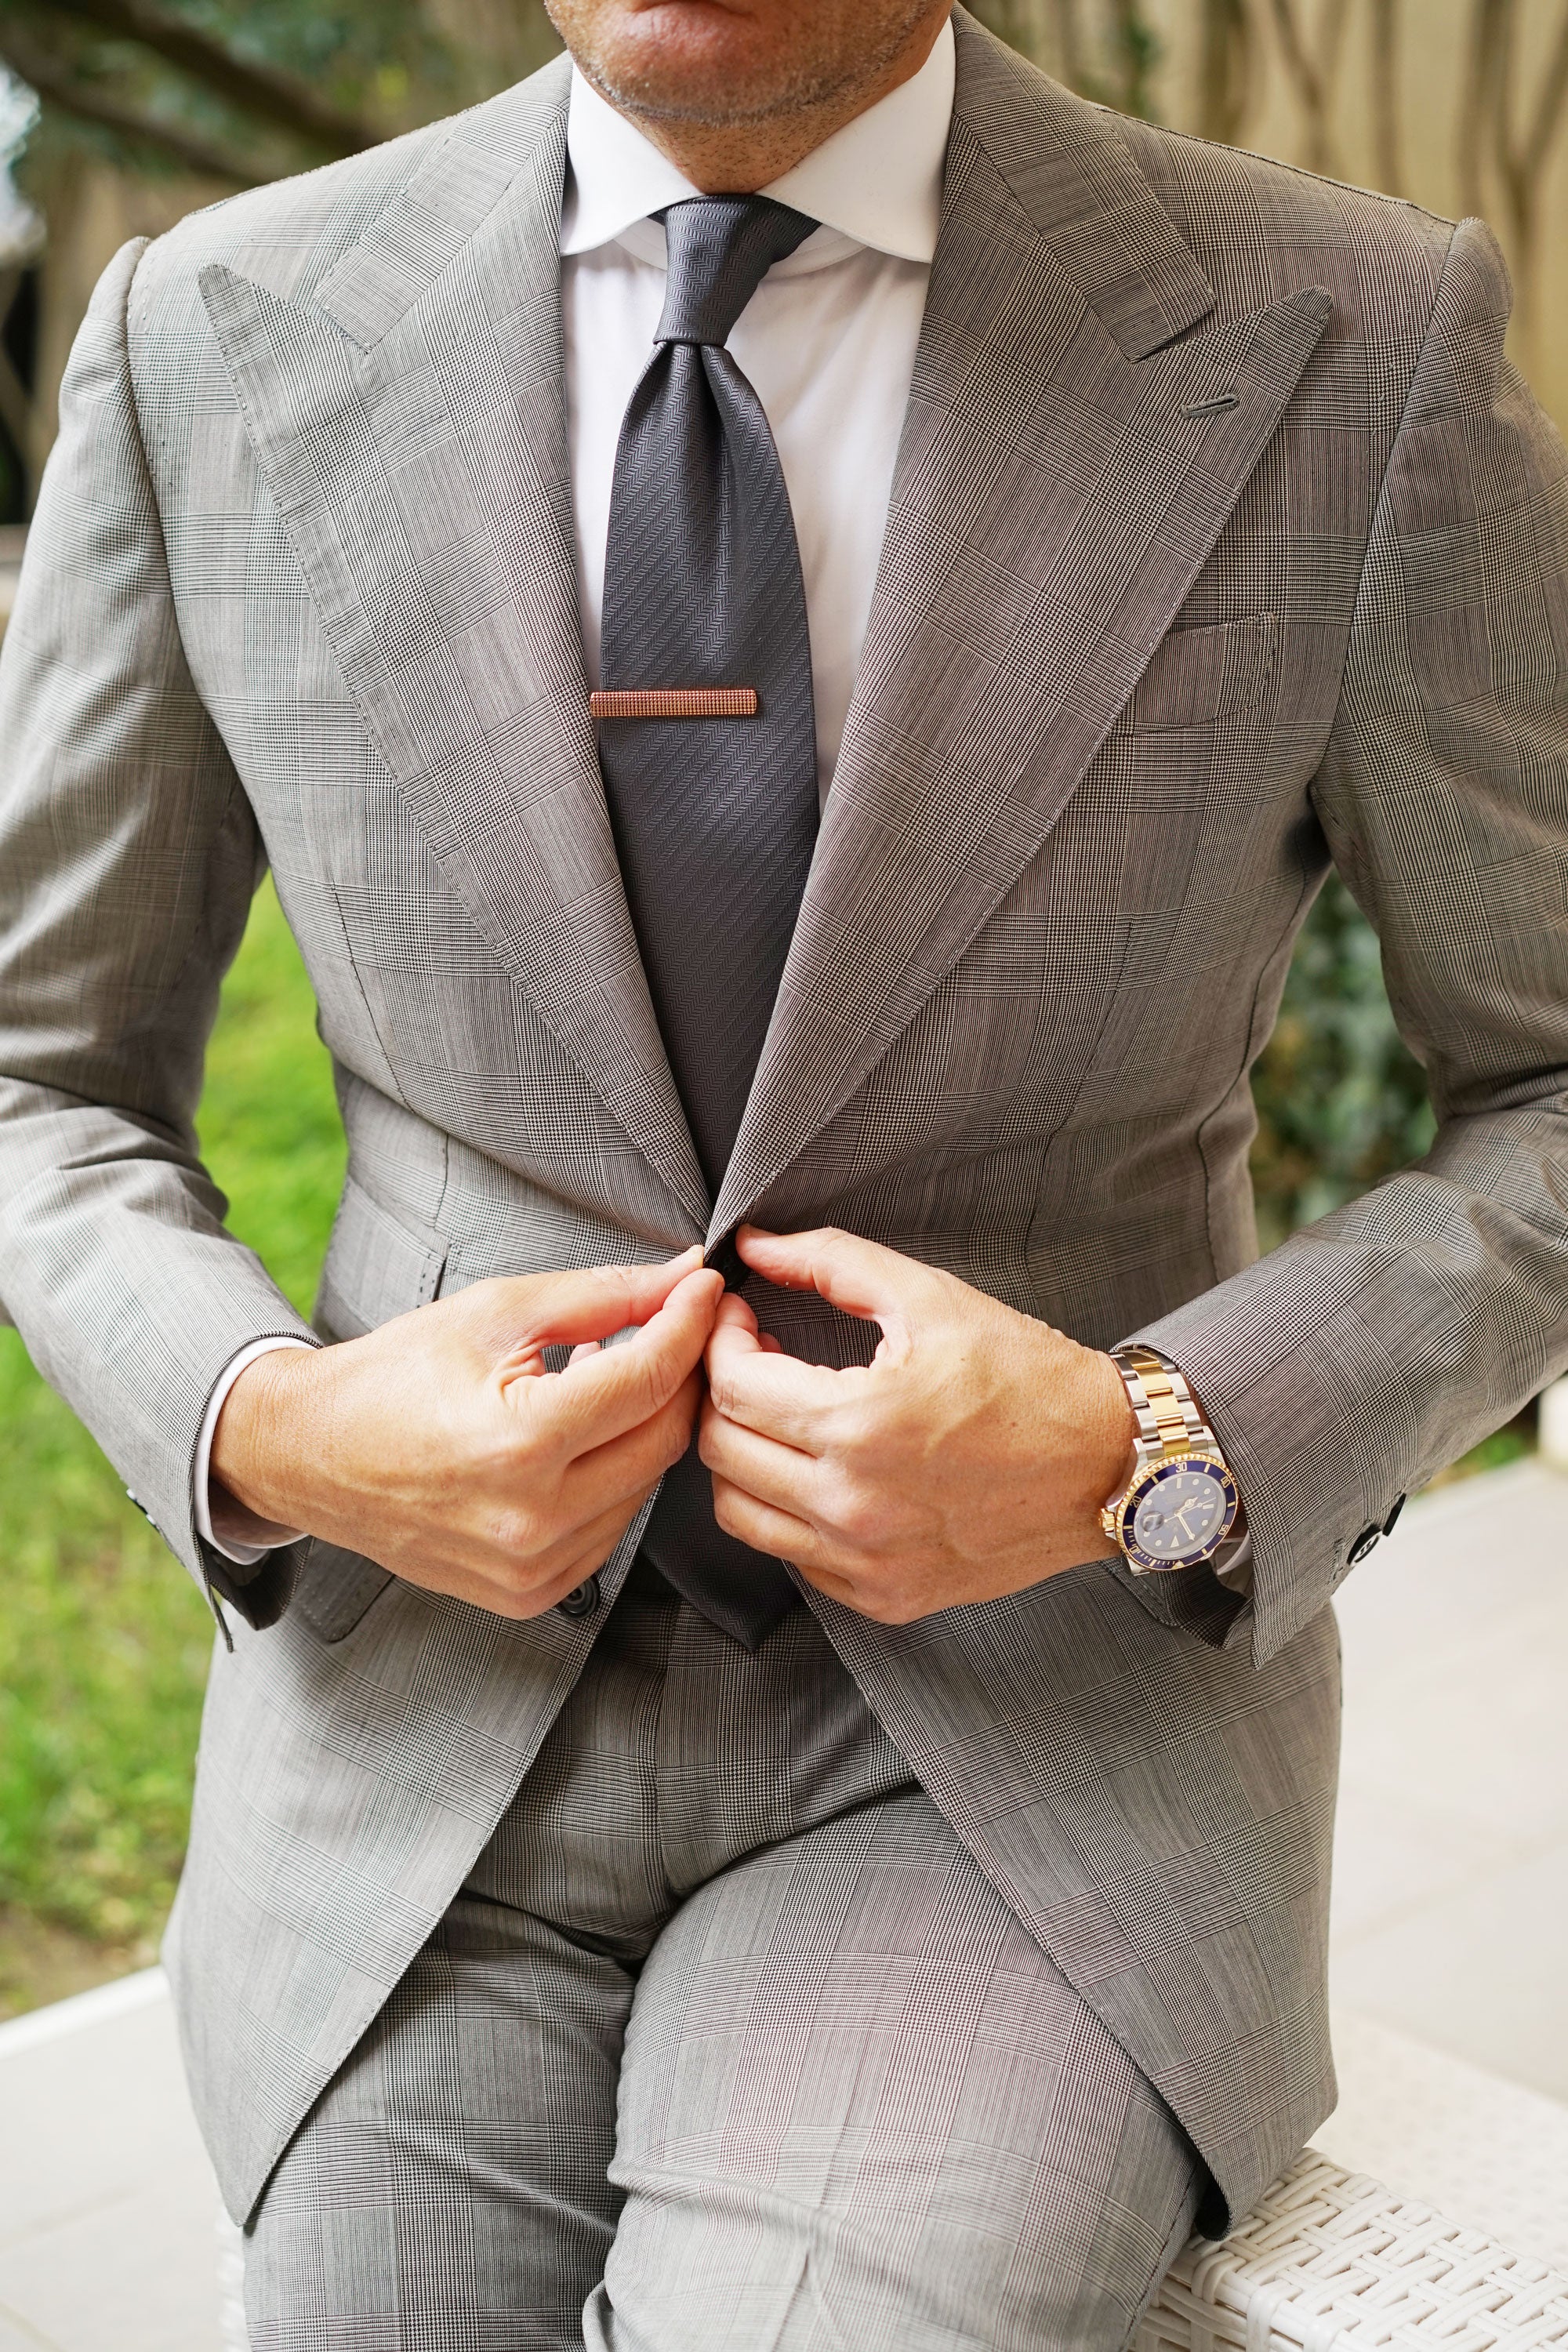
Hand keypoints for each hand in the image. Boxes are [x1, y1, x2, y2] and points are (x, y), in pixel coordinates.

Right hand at [212, 1251, 723, 1618]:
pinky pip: (612, 1527)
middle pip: (664, 1437)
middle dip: (679, 1374)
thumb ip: (601, 1295)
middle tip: (673, 1328)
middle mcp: (531, 1519)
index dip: (688, 1323)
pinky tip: (582, 1437)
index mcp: (519, 1444)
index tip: (703, 1290)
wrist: (311, 1455)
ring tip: (610, 1378)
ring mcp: (532, 1567)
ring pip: (646, 1485)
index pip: (649, 1379)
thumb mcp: (496, 1314)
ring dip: (646, 1427)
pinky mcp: (531, 1592)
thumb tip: (680, 1279)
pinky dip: (613, 1476)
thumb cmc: (391, 1379)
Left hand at [699, 1227, 1133, 1623]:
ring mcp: (867, 1560)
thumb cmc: (1027, 1377)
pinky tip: (819, 1469)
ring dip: (741, 1456)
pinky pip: (793, 1556)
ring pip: (740, 1513)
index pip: (731, 1387)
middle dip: (720, 1393)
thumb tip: (754, 1245)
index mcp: (859, 1424)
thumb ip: (830, 1261)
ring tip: (779, 1416)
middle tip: (755, 1359)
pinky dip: (786, 1511)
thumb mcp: (929, 1297)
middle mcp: (853, 1505)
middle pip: (721, 1450)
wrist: (1107, 1463)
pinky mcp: (885, 1595)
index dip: (721, 1341)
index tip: (742, 1319)